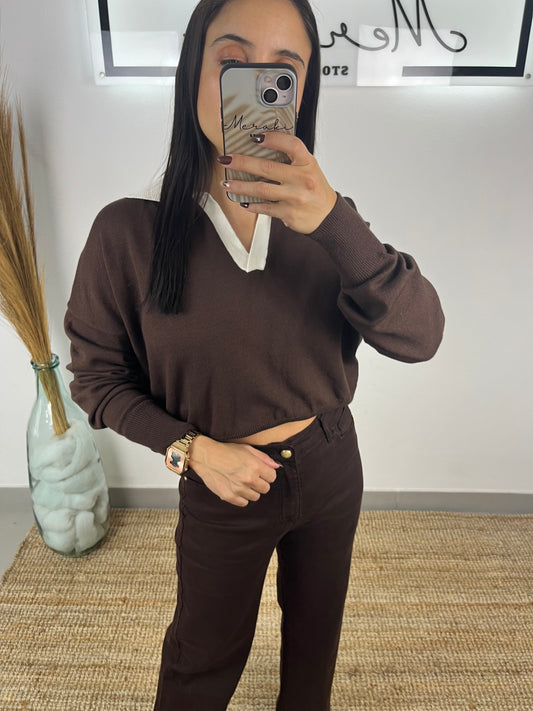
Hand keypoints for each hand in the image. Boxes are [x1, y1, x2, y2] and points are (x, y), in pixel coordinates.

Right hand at [188, 435, 280, 506]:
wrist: (205, 456)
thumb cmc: (226, 451)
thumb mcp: (247, 449)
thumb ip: (264, 458)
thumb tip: (277, 466)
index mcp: (255, 466)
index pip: (272, 477)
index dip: (267, 474)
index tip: (260, 472)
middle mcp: (248, 478)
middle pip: (265, 489)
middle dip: (260, 483)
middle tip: (251, 477)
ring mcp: (238, 489)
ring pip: (255, 497)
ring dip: (251, 490)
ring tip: (241, 481)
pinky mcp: (229, 496)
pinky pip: (244, 503)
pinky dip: (241, 497)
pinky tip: (236, 487)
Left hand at [218, 132, 337, 233]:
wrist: (327, 216)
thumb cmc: (314, 188)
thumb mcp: (309, 168)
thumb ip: (291, 158)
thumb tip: (260, 146)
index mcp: (308, 163)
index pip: (291, 144)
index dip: (273, 139)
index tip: (255, 137)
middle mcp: (302, 179)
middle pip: (267, 168)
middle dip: (242, 163)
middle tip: (225, 159)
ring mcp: (295, 197)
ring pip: (261, 189)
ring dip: (240, 186)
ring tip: (226, 183)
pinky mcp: (289, 213)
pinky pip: (265, 208)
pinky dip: (252, 205)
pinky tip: (242, 202)